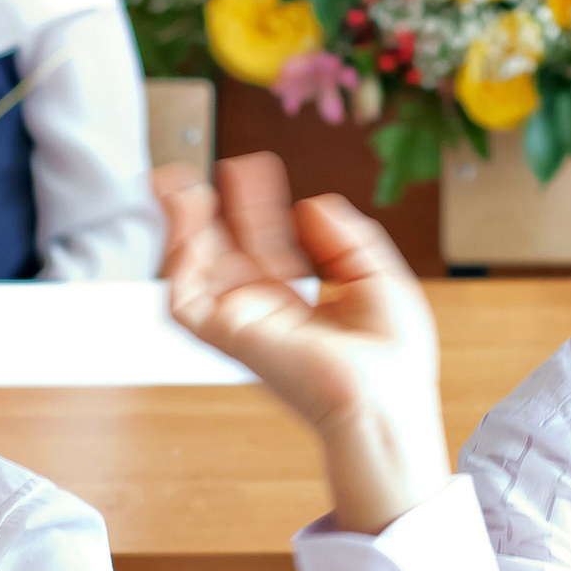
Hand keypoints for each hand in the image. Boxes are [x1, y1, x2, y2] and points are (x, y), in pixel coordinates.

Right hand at [159, 154, 449, 532]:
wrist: (387, 401)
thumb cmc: (394, 363)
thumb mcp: (379, 278)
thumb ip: (346, 238)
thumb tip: (311, 205)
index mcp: (300, 309)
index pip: (267, 247)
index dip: (257, 206)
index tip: (253, 169)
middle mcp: (267, 317)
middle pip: (223, 254)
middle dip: (205, 211)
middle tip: (188, 172)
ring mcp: (245, 327)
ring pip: (195, 275)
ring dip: (181, 229)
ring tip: (176, 187)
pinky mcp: (229, 338)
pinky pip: (186, 302)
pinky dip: (178, 264)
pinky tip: (185, 227)